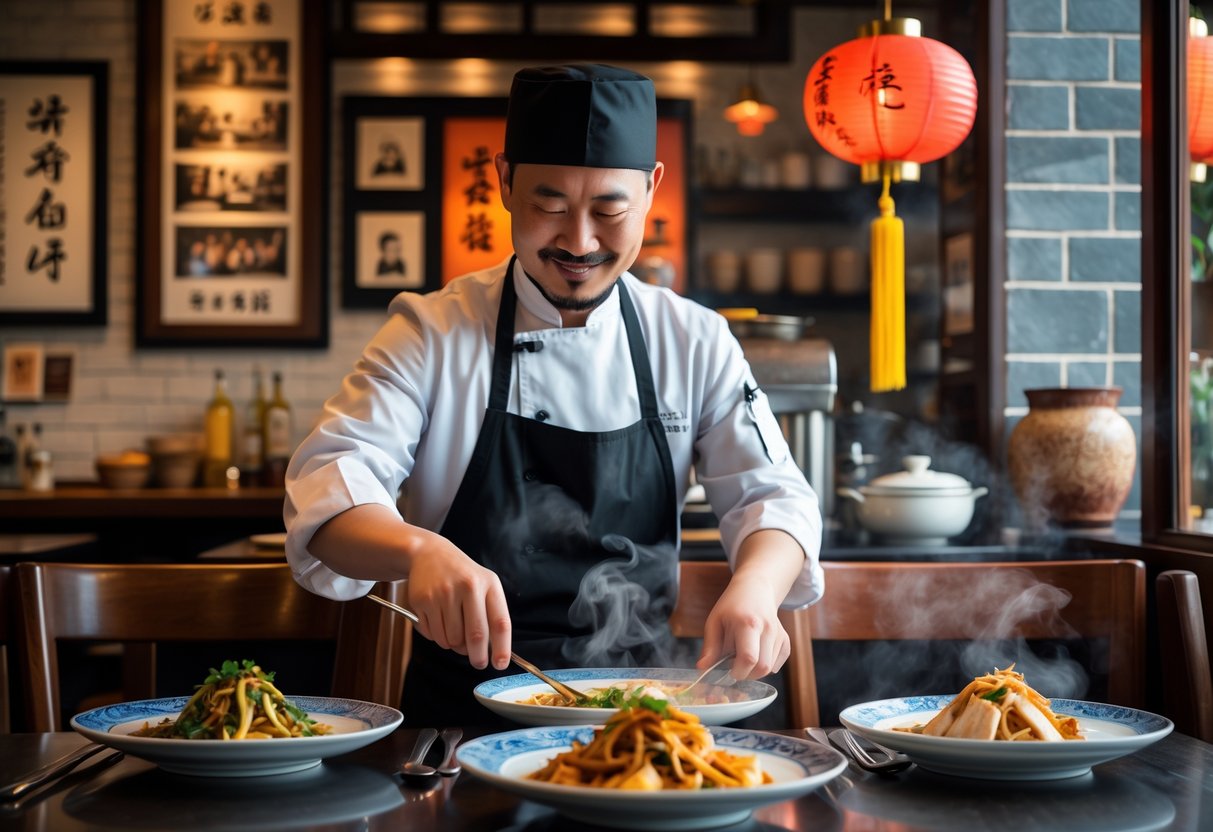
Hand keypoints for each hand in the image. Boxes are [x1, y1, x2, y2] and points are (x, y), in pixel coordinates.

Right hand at [404, 529, 512, 671]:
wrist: (430, 554)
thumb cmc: (462, 576)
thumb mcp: (483, 584)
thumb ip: (490, 614)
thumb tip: (491, 652)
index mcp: (488, 584)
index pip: (499, 622)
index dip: (502, 648)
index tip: (500, 664)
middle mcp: (467, 587)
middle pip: (476, 636)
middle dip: (477, 656)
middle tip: (478, 662)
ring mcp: (443, 593)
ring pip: (451, 639)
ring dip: (454, 645)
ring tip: (454, 631)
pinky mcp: (423, 600)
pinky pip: (432, 635)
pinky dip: (437, 637)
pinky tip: (439, 621)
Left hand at [698, 571, 790, 680]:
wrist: (755, 589)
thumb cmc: (732, 606)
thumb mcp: (714, 621)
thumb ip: (710, 647)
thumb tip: (702, 668)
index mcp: (748, 623)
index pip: (748, 658)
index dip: (738, 671)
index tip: (728, 670)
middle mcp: (768, 629)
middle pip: (763, 667)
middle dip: (747, 674)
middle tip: (734, 665)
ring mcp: (779, 634)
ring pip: (770, 668)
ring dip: (754, 670)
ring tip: (743, 655)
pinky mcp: (785, 640)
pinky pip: (777, 665)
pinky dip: (765, 666)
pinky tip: (755, 653)